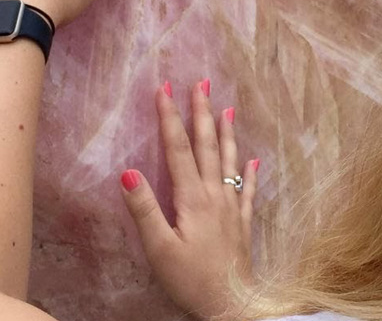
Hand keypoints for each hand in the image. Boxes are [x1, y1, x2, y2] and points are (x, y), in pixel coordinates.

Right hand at [120, 80, 259, 320]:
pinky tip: (254, 158)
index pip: (178, 149)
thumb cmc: (191, 280)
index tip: (164, 87)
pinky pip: (247, 190)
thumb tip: (127, 171)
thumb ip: (144, 210)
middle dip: (201, 112)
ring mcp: (231, 207)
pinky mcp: (242, 223)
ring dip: (226, 132)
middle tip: (201, 82)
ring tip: (227, 107)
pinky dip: (250, 171)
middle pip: (206, 146)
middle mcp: (214, 195)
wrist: (232, 306)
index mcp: (191, 198)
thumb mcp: (159, 249)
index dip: (170, 117)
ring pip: (228, 160)